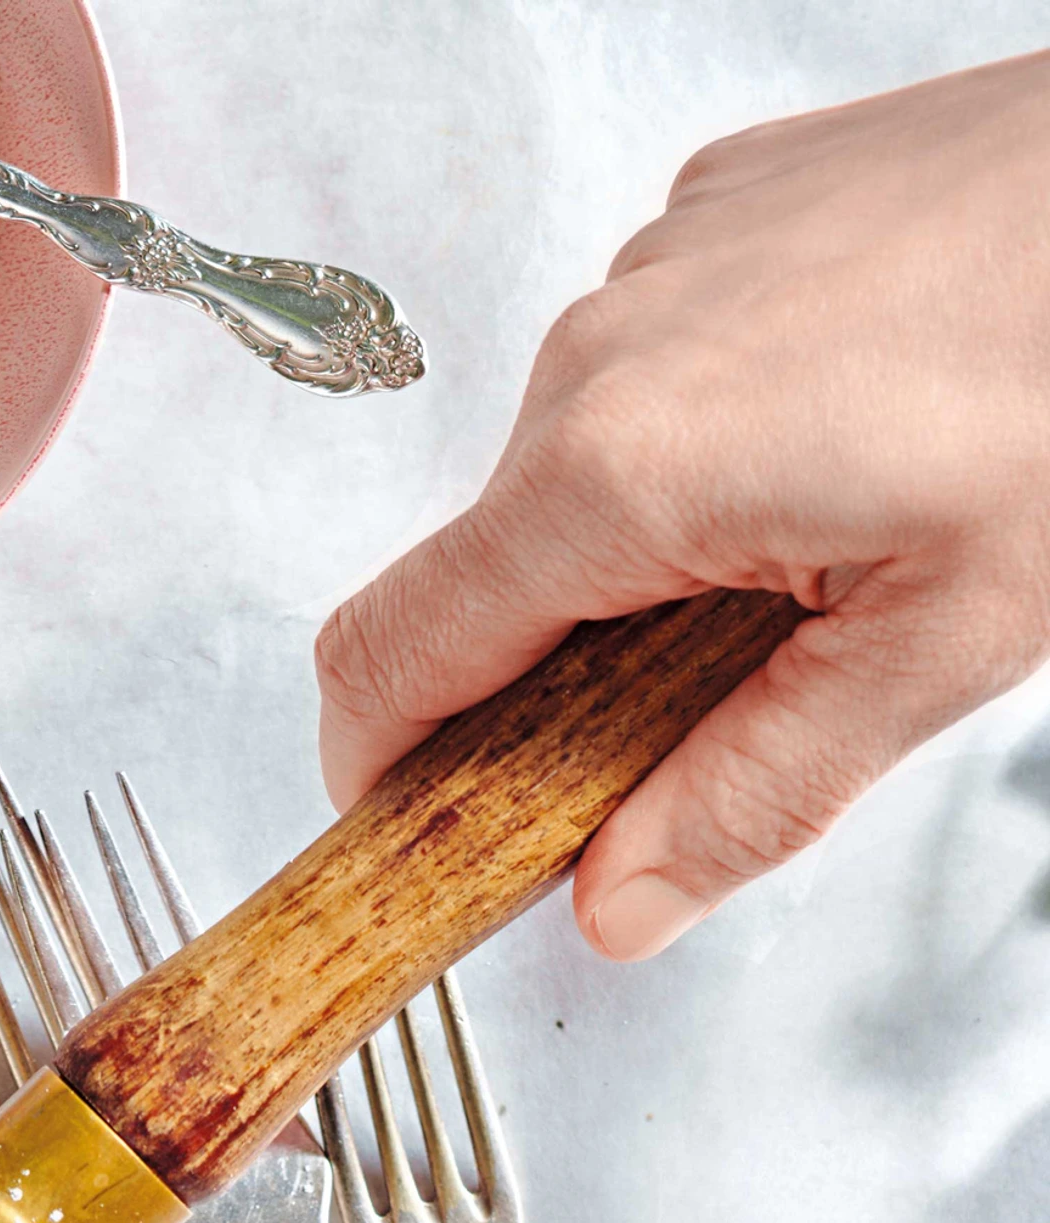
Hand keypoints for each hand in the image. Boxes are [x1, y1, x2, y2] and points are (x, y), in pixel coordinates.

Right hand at [315, 54, 1049, 957]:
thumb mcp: (944, 644)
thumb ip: (756, 793)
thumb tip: (618, 905)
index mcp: (622, 471)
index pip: (389, 658)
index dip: (380, 777)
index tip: (422, 845)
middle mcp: (602, 352)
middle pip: (485, 581)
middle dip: (549, 686)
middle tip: (687, 741)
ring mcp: (655, 267)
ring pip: (572, 481)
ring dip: (643, 566)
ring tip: (812, 571)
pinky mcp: (717, 216)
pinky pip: (651, 378)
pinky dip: (705, 453)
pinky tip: (836, 456)